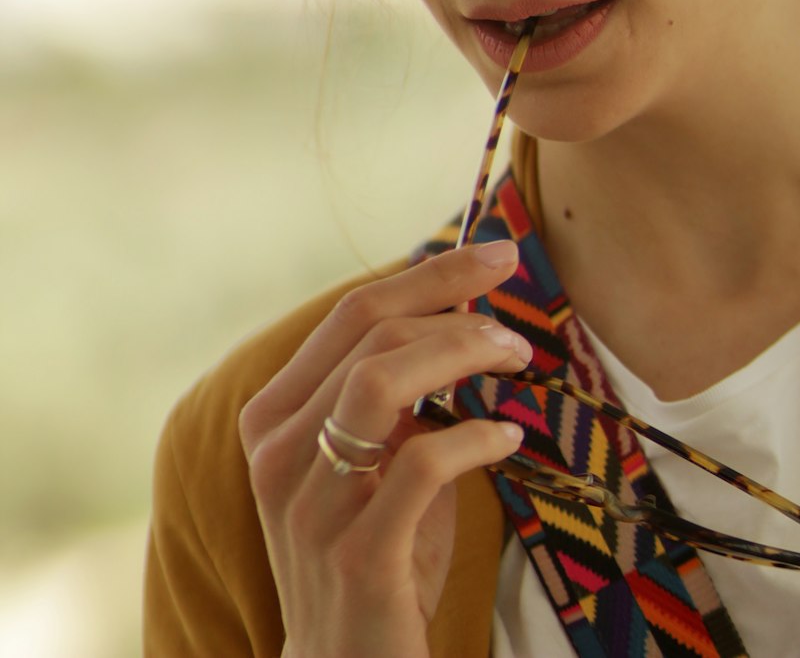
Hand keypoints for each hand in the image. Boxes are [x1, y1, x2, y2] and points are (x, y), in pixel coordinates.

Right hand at [238, 240, 529, 657]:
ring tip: (511, 363)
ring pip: (381, 381)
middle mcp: (279, 451)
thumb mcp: (374, 458)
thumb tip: (462, 306)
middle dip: (455, 307)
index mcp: (275, 415)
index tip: (495, 254)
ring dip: (459, 355)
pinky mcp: (357, 553)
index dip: (430, 272)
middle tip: (516, 326)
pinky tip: (507, 438)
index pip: (351, 311)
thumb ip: (397, 389)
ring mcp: (311, 503)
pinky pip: (420, 463)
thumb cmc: (375, 547)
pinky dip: (475, 437)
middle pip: (370, 332)